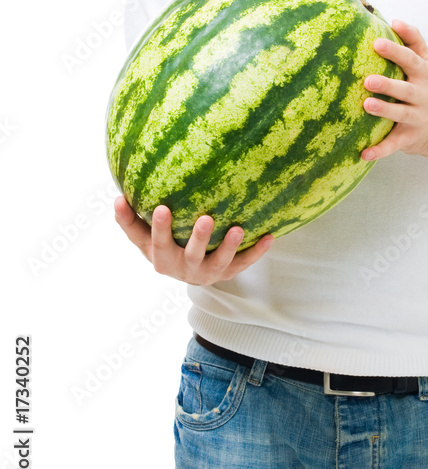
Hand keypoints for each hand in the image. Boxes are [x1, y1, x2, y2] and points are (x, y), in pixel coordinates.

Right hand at [114, 196, 274, 284]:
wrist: (187, 271)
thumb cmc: (163, 244)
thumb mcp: (143, 237)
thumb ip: (129, 220)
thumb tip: (118, 195)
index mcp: (160, 257)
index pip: (155, 243)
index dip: (159, 227)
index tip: (162, 207)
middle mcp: (183, 268)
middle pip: (189, 255)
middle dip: (197, 238)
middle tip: (205, 219)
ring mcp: (206, 272)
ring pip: (218, 263)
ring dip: (228, 246)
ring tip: (237, 229)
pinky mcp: (227, 273)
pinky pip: (243, 264)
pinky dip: (257, 252)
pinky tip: (269, 237)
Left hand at [360, 18, 427, 162]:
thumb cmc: (423, 85)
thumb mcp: (425, 62)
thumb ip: (413, 40)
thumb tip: (393, 19)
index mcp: (425, 74)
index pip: (412, 60)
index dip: (396, 50)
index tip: (376, 42)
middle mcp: (424, 96)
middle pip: (407, 90)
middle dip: (389, 85)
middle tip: (368, 79)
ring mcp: (418, 118)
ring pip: (401, 115)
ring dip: (385, 111)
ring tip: (366, 104)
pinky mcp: (410, 138)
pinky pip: (394, 145)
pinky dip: (380, 150)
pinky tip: (363, 153)